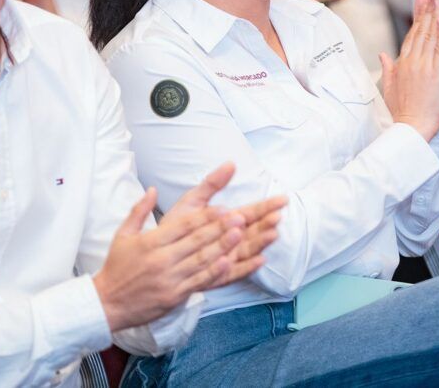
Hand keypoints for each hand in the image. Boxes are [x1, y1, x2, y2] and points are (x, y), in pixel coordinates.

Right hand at [92, 163, 283, 331]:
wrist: (107, 303)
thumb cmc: (117, 267)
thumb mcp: (123, 234)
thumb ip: (139, 210)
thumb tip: (152, 190)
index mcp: (151, 242)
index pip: (182, 225)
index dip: (205, 216)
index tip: (223, 208)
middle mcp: (161, 259)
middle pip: (196, 240)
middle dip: (220, 227)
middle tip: (240, 217)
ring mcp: (169, 278)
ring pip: (201, 260)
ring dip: (223, 247)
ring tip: (240, 235)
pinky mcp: (174, 296)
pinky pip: (198, 282)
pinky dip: (214, 272)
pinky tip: (229, 262)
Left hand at [163, 163, 285, 289]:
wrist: (156, 253)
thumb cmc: (176, 226)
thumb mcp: (193, 200)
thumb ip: (212, 183)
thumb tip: (231, 163)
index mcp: (226, 221)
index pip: (252, 212)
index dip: (267, 206)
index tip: (282, 200)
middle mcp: (230, 240)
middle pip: (253, 231)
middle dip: (266, 224)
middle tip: (277, 216)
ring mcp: (226, 258)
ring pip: (247, 250)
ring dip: (261, 242)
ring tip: (272, 233)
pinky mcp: (218, 276)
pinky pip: (235, 273)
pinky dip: (248, 267)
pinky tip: (260, 260)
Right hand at [379, 0, 438, 140]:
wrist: (410, 126)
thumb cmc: (401, 111)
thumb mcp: (389, 87)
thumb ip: (388, 68)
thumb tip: (382, 56)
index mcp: (402, 65)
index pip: (411, 37)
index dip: (417, 20)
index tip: (421, 7)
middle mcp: (411, 62)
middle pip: (419, 31)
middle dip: (425, 11)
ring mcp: (423, 67)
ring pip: (430, 36)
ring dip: (435, 17)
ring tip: (438, 1)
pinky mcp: (436, 73)